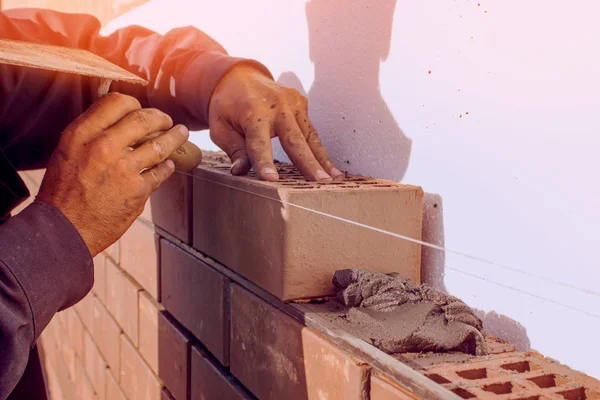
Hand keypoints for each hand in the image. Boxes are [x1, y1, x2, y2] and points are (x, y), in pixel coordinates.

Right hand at [37, 93, 188, 256]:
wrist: (64, 229)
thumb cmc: (63, 191)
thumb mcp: (67, 152)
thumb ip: (91, 134)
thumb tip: (116, 119)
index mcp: (82, 134)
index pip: (116, 102)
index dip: (134, 104)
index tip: (141, 109)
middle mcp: (103, 147)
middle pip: (143, 119)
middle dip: (160, 117)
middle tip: (167, 120)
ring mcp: (123, 169)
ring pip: (159, 145)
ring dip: (175, 137)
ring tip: (182, 133)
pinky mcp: (138, 190)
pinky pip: (160, 172)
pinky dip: (167, 166)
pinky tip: (169, 164)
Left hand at [208, 66, 342, 181]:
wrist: (238, 76)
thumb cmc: (227, 106)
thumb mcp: (220, 127)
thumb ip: (234, 149)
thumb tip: (241, 171)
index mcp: (253, 111)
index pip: (259, 142)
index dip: (264, 162)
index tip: (271, 180)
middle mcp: (278, 106)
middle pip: (294, 140)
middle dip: (307, 163)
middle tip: (319, 182)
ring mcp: (293, 103)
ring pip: (309, 137)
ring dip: (322, 159)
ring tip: (332, 179)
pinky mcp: (301, 104)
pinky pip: (311, 132)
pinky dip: (320, 151)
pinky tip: (330, 168)